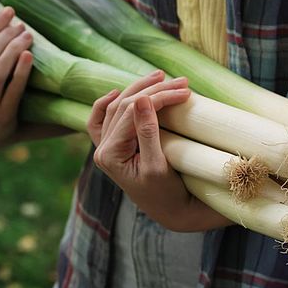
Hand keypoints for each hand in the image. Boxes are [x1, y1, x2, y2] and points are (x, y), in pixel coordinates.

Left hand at [88, 71, 231, 231]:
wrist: (169, 210)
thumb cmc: (166, 193)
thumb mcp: (158, 165)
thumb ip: (147, 132)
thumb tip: (141, 98)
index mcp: (109, 155)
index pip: (132, 113)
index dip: (158, 98)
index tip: (184, 91)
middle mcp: (102, 150)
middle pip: (122, 106)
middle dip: (152, 90)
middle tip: (181, 82)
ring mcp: (105, 148)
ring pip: (116, 107)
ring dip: (137, 90)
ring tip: (161, 77)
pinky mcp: (113, 147)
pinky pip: (103, 120)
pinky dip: (108, 104)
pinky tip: (118, 92)